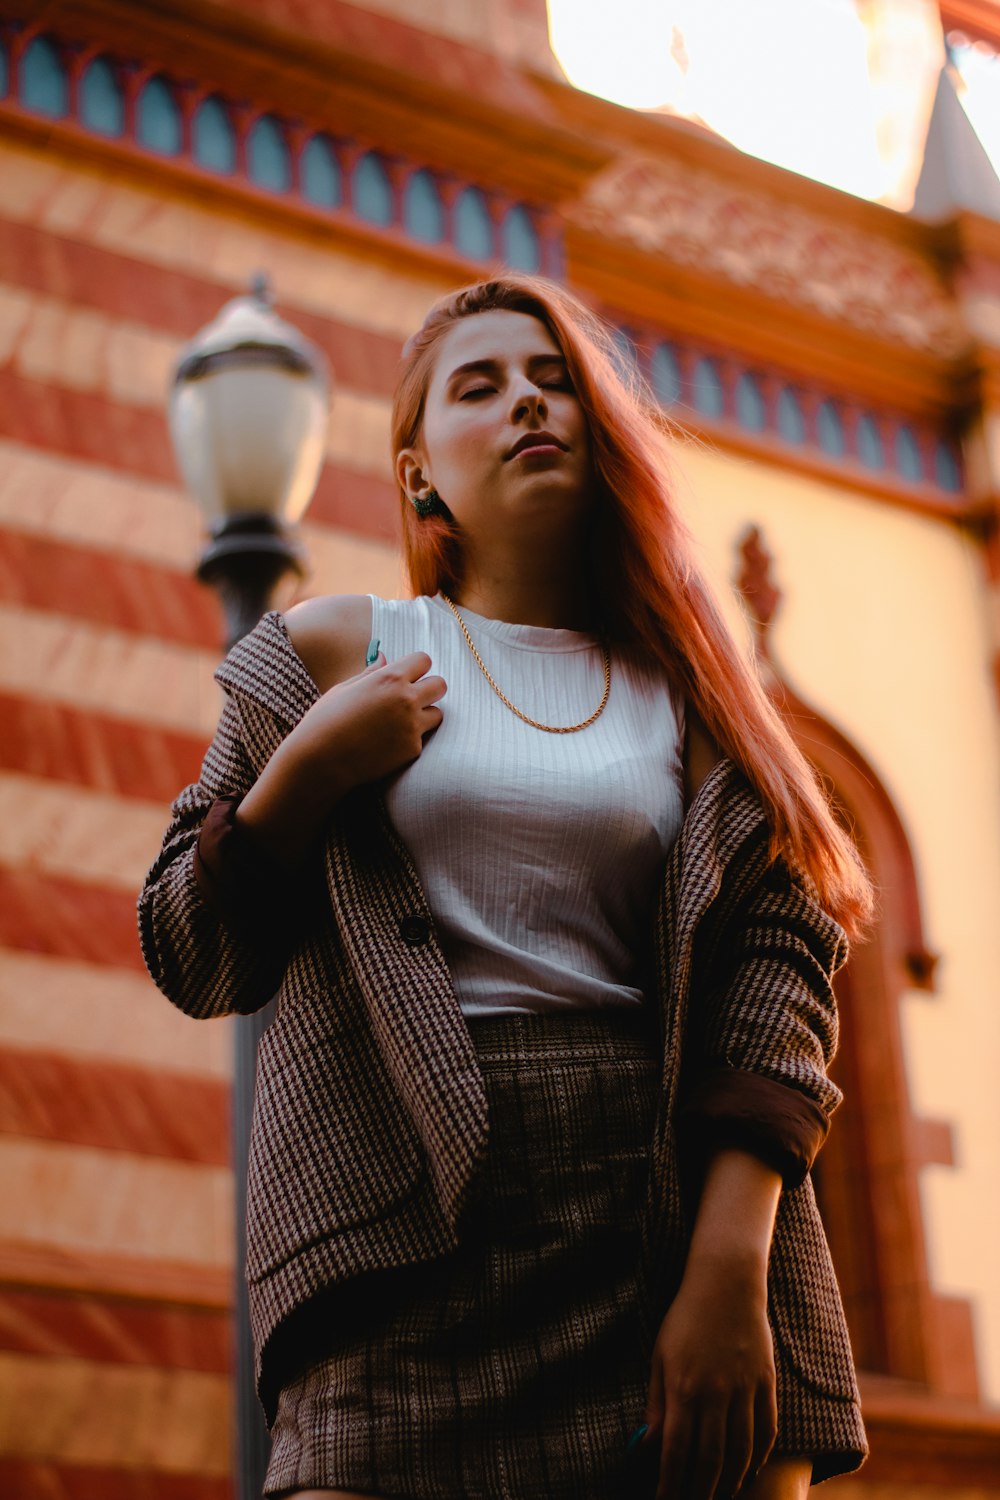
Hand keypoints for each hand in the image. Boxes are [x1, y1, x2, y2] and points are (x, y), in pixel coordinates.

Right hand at [292, 649, 445, 795]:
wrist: (320, 760)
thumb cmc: (325, 720)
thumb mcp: (344, 688)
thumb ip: (371, 672)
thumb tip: (384, 657)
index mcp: (389, 678)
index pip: (424, 660)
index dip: (416, 668)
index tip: (408, 676)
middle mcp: (406, 699)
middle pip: (440, 685)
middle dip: (429, 689)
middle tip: (413, 697)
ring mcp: (412, 726)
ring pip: (437, 713)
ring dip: (424, 715)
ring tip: (399, 722)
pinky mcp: (412, 749)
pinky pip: (421, 738)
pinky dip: (410, 739)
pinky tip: (387, 743)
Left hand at [641, 1256, 776, 1499]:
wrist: (726, 1282)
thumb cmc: (685, 1318)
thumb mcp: (660, 1355)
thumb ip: (656, 1403)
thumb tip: (646, 1445)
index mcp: (683, 1386)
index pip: (676, 1450)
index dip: (670, 1484)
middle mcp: (715, 1392)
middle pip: (711, 1459)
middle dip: (702, 1491)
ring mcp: (744, 1388)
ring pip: (742, 1451)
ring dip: (732, 1481)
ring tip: (722, 1496)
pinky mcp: (766, 1381)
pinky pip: (767, 1429)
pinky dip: (759, 1456)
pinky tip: (750, 1470)